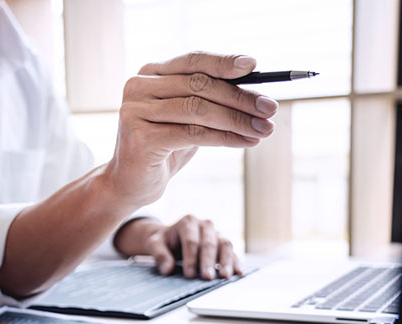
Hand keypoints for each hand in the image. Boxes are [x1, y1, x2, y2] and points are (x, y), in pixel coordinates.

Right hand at [104, 52, 278, 206]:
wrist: (131, 184)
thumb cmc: (164, 148)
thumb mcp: (187, 118)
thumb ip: (209, 100)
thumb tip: (255, 92)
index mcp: (149, 74)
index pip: (192, 61)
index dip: (224, 62)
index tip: (255, 66)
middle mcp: (138, 87)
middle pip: (198, 85)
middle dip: (240, 97)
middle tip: (270, 108)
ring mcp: (135, 111)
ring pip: (198, 109)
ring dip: (237, 119)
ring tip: (264, 129)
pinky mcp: (140, 138)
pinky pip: (193, 134)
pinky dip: (225, 137)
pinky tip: (246, 142)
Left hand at [115, 216, 242, 279]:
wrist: (171, 238)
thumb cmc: (164, 241)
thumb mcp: (155, 244)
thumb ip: (159, 254)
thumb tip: (168, 269)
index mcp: (188, 222)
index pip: (191, 241)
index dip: (190, 258)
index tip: (189, 274)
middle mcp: (205, 225)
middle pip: (209, 243)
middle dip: (208, 262)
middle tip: (207, 278)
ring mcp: (217, 233)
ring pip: (225, 245)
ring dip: (226, 261)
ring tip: (224, 277)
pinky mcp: (223, 243)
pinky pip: (232, 251)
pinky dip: (236, 261)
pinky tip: (238, 272)